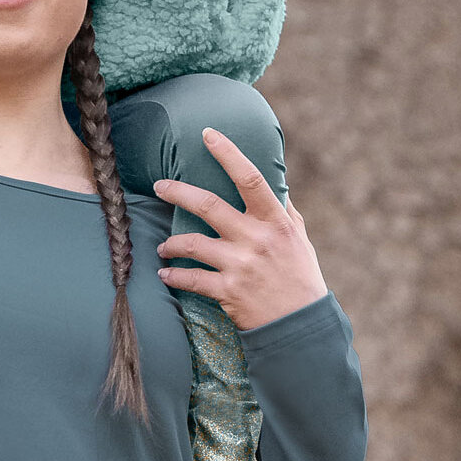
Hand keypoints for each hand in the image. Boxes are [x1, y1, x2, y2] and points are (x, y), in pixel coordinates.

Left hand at [154, 129, 328, 332]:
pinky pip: (191, 279)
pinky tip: (166, 274)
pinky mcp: (228, 292)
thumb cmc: (300, 276)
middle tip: (159, 186)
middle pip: (208, 205)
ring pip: (192, 243)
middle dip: (177, 191)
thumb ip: (283, 210)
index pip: (251, 178)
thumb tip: (275, 182)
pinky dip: (174, 276)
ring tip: (162, 248)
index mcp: (275, 221)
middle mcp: (256, 239)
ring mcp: (241, 266)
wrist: (302, 326)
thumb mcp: (298, 238)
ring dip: (170, 244)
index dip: (228, 153)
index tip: (208, 134)